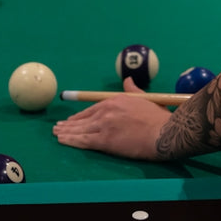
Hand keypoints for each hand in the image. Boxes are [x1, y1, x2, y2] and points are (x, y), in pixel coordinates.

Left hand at [52, 77, 172, 160]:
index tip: (73, 119)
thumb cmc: (159, 119)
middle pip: (83, 118)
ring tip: (56, 133)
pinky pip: (84, 140)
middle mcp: (107, 110)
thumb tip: (127, 80)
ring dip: (66, 131)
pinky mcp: (105, 140)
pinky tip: (62, 140)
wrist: (164, 133)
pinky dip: (71, 140)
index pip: (93, 109)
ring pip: (80, 129)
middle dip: (69, 123)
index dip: (81, 116)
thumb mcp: (145, 99)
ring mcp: (104, 124)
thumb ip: (133, 90)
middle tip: (58, 126)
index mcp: (115, 100)